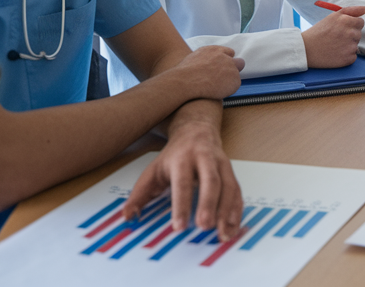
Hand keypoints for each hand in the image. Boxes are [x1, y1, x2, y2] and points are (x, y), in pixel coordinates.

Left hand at [122, 120, 241, 238]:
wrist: (197, 130)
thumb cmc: (174, 155)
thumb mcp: (152, 170)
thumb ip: (139, 194)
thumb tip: (127, 216)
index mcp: (182, 159)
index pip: (183, 183)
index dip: (181, 205)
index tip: (179, 227)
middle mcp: (205, 159)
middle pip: (211, 181)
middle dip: (209, 204)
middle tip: (204, 226)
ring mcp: (221, 164)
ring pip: (228, 186)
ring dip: (227, 211)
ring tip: (222, 233)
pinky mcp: (231, 172)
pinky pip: (237, 191)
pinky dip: (236, 210)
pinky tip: (232, 227)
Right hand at [168, 45, 243, 99]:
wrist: (186, 81)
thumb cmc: (184, 73)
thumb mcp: (194, 59)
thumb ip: (204, 60)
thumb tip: (205, 67)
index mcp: (214, 50)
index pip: (228, 53)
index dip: (226, 62)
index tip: (222, 69)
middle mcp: (225, 57)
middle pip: (238, 62)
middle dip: (235, 70)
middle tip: (226, 79)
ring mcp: (231, 67)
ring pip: (235, 76)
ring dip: (229, 81)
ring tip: (215, 89)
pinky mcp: (235, 79)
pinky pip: (234, 86)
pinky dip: (228, 90)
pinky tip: (217, 93)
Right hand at [302, 6, 364, 68]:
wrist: (306, 50)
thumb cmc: (319, 32)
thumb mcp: (333, 16)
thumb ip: (351, 11)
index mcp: (346, 21)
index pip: (360, 22)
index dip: (351, 25)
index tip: (342, 29)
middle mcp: (350, 33)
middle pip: (359, 33)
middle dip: (350, 35)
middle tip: (336, 37)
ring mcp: (350, 47)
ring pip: (356, 45)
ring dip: (348, 45)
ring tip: (334, 45)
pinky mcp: (348, 59)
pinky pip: (353, 56)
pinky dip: (346, 56)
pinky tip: (336, 54)